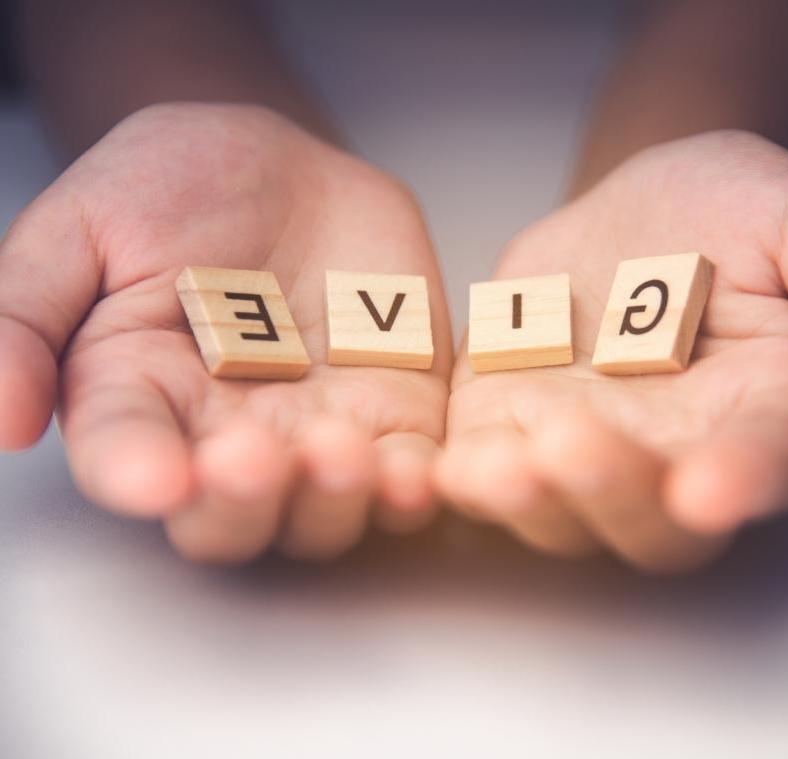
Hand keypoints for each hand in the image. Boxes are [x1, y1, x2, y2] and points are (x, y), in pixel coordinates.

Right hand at [0, 103, 452, 561]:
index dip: (139, 475)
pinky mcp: (392, 418)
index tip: (157, 478)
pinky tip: (418, 474)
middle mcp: (224, 438)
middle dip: (243, 503)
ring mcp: (313, 436)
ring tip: (341, 452)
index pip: (129, 457)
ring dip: (332, 501)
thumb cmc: (175, 189)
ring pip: (321, 513)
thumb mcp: (83, 227)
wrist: (288, 169)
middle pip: (228, 518)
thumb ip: (27, 314)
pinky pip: (406, 474)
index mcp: (141, 400)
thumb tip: (6, 422)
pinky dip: (414, 488)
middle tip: (254, 457)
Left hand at [436, 130, 787, 571]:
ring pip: (563, 513)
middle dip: (612, 496)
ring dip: (526, 502)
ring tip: (489, 469)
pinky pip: (489, 475)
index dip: (744, 482)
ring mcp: (592, 454)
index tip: (714, 488)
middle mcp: (681, 457)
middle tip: (573, 446)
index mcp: (769, 413)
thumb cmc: (730, 213)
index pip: (767, 464)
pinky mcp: (516, 434)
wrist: (635, 213)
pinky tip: (431, 465)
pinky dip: (461, 481)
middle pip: (654, 519)